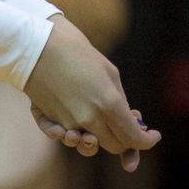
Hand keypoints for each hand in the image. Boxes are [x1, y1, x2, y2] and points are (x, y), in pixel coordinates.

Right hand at [24, 15, 160, 171]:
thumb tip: (129, 119)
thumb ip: (120, 101)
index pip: (134, 139)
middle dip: (125, 139)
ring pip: (89, 146)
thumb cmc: (76, 51)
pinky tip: (74, 130)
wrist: (36, 42)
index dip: (147, 141)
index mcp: (109, 105)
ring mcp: (67, 122)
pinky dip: (71, 136)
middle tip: (127, 125)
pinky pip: (64, 138)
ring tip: (100, 127)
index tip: (153, 134)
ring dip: (98, 141)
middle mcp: (89, 119)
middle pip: (114, 145)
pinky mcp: (49, 119)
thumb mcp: (109, 73)